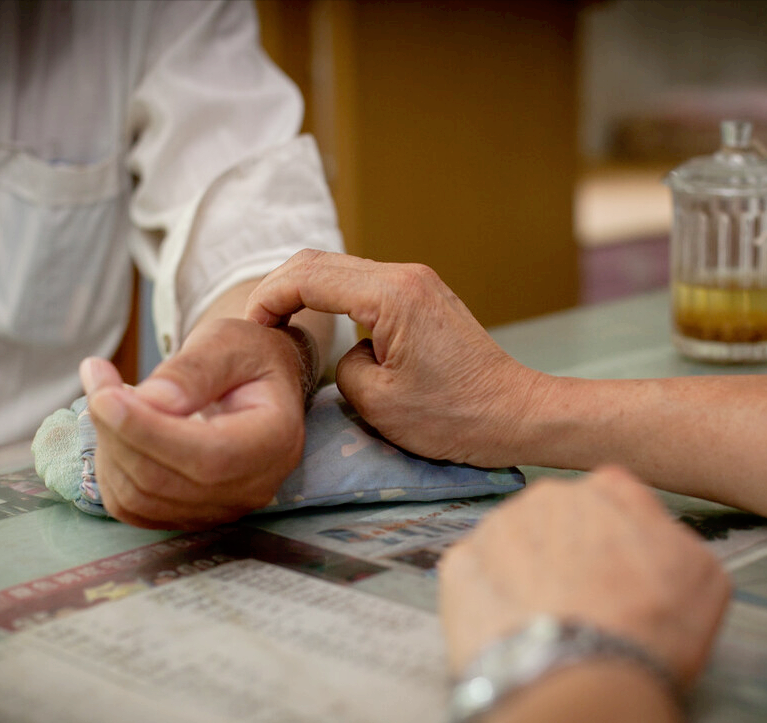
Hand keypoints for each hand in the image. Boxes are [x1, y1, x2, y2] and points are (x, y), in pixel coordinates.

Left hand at [80, 318, 311, 529]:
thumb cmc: (248, 357)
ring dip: (109, 447)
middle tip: (97, 379)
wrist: (257, 381)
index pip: (207, 457)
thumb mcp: (229, 344)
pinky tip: (114, 430)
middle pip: (165, 481)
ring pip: (141, 498)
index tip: (105, 394)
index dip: (147, 432)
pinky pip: (133, 508)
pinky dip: (111, 470)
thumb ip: (195, 369)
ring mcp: (221, 508)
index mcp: (274, 441)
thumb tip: (151, 400)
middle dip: (117, 432)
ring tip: (106, 395)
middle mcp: (253, 487)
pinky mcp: (190, 515)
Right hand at [245, 249, 544, 467]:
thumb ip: (339, 369)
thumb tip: (344, 353)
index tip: (251, 332)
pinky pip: (364, 284)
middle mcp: (405, 275)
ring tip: (281, 325)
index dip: (268, 300)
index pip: (307, 277)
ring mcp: (417, 282)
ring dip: (305, 290)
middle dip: (279, 288)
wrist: (515, 414)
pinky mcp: (424, 296)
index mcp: (391, 295)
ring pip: (341, 268)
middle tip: (257, 326)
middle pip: (319, 261)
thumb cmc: (454, 417)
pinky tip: (321, 324)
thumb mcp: (378, 402)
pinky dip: (333, 296)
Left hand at [437, 467, 730, 688]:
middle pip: (556, 521)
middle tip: (582, 603)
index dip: (615, 538)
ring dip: (523, 573)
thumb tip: (651, 538)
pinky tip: (511, 627)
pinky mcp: (458, 565)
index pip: (611, 498)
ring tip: (545, 623)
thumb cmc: (648, 629)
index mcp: (608, 490)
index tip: (618, 573)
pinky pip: (475, 575)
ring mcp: (497, 527)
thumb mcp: (702, 576)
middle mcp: (548, 496)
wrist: (578, 678)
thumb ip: (670, 538)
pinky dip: (488, 597)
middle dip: (565, 553)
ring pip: (512, 544)